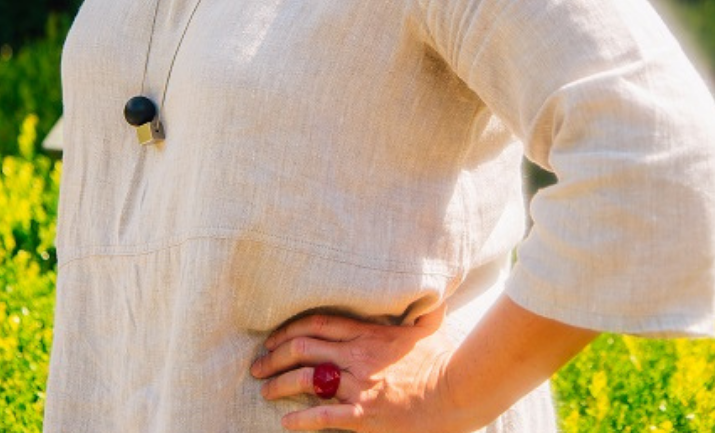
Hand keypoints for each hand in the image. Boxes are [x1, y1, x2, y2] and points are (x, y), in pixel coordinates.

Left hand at [250, 306, 460, 431]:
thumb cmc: (443, 359)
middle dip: (274, 356)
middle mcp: (358, 355)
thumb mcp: (424, 327)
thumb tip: (428, 295)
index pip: (317, 323)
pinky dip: (302, 419)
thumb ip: (417, 310)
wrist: (457, 393)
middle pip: (304, 348)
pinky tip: (286, 422)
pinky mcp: (366, 416)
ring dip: (280, 383)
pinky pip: (325, 416)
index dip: (289, 328)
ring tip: (264, 389)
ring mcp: (361, 385)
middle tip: (257, 365)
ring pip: (308, 378)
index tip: (272, 337)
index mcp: (368, 333)